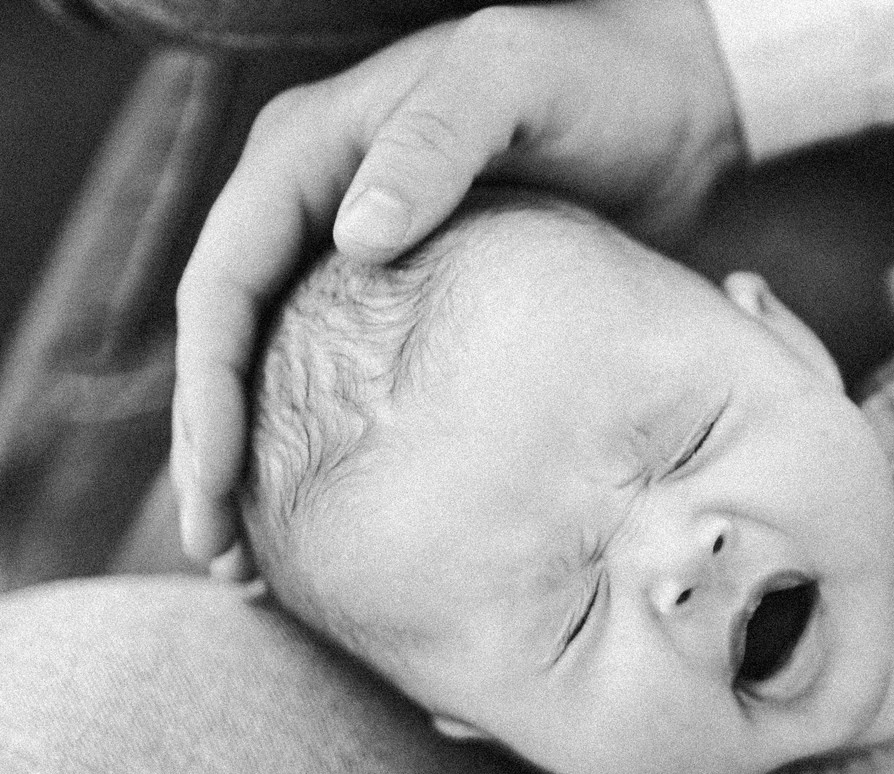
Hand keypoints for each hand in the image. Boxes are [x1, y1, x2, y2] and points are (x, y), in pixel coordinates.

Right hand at [172, 0, 743, 566]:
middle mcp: (318, 205)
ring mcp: (364, 256)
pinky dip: (339, 454)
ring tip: (260, 569)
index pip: (224, 284)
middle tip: (221, 555)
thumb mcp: (511, 78)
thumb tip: (352, 236)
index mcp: (309, 154)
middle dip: (215, 449)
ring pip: (283, 373)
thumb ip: (433, 142)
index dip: (208, 387)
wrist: (673, 97)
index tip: (214, 478)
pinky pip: (353, 385)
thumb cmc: (591, 72)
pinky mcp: (424, 302)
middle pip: (233, 343)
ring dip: (265, 467)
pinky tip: (350, 529)